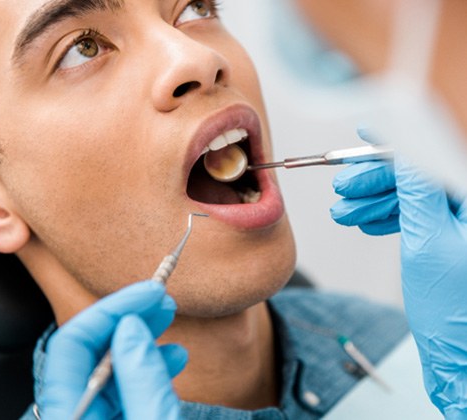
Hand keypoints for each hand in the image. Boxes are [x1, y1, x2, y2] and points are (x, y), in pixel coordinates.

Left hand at [37, 280, 185, 419]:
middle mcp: (72, 415)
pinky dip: (144, 370)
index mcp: (70, 414)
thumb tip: (131, 327)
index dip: (112, 308)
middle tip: (159, 299)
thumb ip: (142, 382)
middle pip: (86, 352)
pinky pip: (119, 392)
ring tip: (167, 320)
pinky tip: (171, 358)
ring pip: (104, 370)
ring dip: (138, 340)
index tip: (149, 292)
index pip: (71, 343)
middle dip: (126, 318)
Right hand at [331, 136, 466, 416]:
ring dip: (376, 201)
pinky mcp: (450, 238)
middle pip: (421, 175)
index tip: (368, 131)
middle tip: (344, 186)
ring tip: (344, 212)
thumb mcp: (427, 242)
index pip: (436, 157)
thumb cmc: (454, 310)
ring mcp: (461, 224)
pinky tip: (366, 223)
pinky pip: (417, 217)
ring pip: (415, 196)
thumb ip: (417, 191)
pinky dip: (389, 218)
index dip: (399, 142)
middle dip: (378, 179)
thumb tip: (404, 151)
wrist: (459, 355)